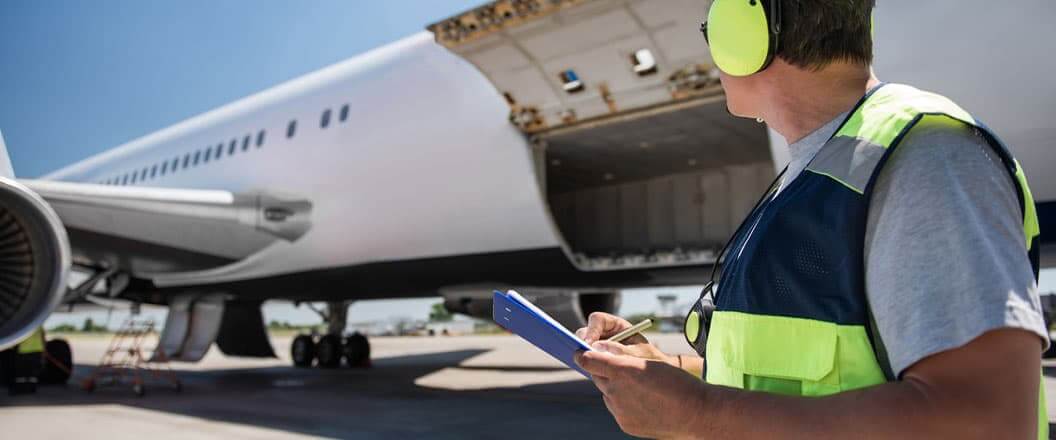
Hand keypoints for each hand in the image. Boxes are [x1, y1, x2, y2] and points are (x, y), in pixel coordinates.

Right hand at [575, 313, 677, 366]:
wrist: (656, 375)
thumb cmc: (649, 360)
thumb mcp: (637, 354)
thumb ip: (618, 350)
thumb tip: (595, 348)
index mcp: (617, 326)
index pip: (597, 320)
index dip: (591, 330)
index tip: (589, 344)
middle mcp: (606, 335)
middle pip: (585, 332)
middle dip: (582, 343)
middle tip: (582, 356)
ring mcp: (601, 348)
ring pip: (583, 347)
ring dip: (583, 355)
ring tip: (585, 366)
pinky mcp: (598, 361)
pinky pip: (587, 360)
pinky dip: (586, 365)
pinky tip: (589, 373)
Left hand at [575, 343, 705, 438]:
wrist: (695, 412)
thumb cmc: (675, 381)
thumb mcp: (649, 361)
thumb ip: (621, 357)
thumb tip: (599, 351)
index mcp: (623, 370)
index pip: (590, 361)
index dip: (584, 356)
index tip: (579, 354)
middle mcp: (617, 390)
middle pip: (598, 377)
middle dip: (604, 371)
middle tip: (618, 369)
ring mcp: (620, 409)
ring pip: (607, 394)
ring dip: (615, 388)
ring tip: (639, 389)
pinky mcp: (625, 423)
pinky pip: (616, 409)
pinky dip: (623, 404)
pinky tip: (643, 402)